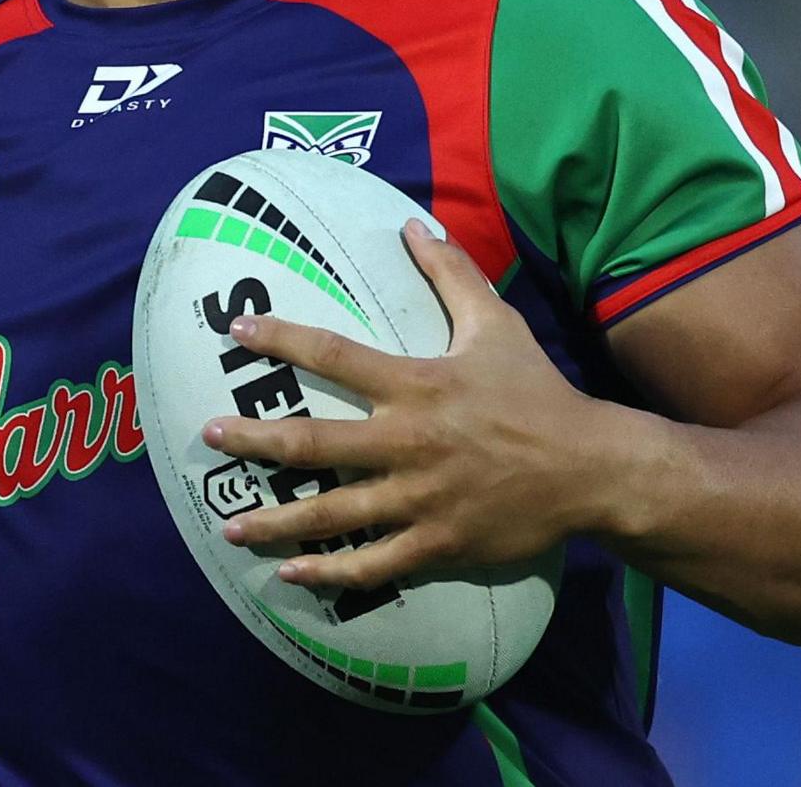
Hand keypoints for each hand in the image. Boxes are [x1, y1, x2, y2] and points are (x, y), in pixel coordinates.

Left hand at [201, 220, 656, 589]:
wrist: (591, 468)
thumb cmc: (537, 393)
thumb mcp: (496, 324)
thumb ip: (451, 275)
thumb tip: (413, 227)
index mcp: (416, 385)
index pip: (335, 354)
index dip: (283, 339)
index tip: (238, 330)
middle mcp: (408, 442)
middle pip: (314, 444)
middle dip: (255, 441)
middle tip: (209, 437)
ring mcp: (420, 499)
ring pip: (333, 514)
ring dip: (276, 522)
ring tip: (230, 525)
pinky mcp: (437, 543)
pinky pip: (373, 563)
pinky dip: (330, 571)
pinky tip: (291, 574)